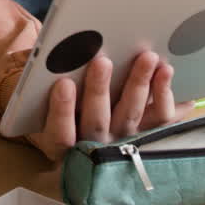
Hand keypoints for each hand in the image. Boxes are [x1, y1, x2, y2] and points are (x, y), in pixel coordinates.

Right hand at [25, 52, 192, 161]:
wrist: (86, 132)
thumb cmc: (59, 106)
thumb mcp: (40, 101)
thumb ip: (39, 83)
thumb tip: (40, 57)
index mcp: (61, 145)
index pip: (60, 135)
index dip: (62, 111)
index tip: (64, 84)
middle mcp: (94, 147)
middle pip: (97, 123)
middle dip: (98, 90)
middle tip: (101, 62)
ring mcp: (123, 142)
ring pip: (132, 117)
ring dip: (139, 85)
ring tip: (146, 58)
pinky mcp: (148, 133)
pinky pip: (161, 119)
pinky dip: (164, 95)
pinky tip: (166, 70)